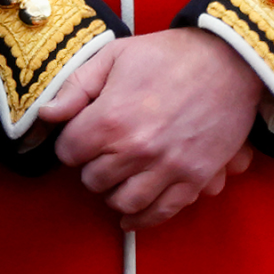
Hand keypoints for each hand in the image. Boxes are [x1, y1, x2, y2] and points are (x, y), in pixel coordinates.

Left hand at [39, 28, 262, 229]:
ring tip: (117, 176)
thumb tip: (46, 115)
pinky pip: (160, 213)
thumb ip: (76, 87)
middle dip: (91, 166)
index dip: (70, 142)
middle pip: (92, 180)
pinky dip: (141, 219)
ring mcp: (167, 168)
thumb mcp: (114, 56)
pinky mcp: (194, 180)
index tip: (80, 134)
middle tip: (100, 152)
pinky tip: (131, 214)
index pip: (69, 152)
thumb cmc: (167, 55)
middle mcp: (136, 149)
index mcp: (111, 118)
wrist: (228, 61)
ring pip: (122, 202)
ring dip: (113, 192)